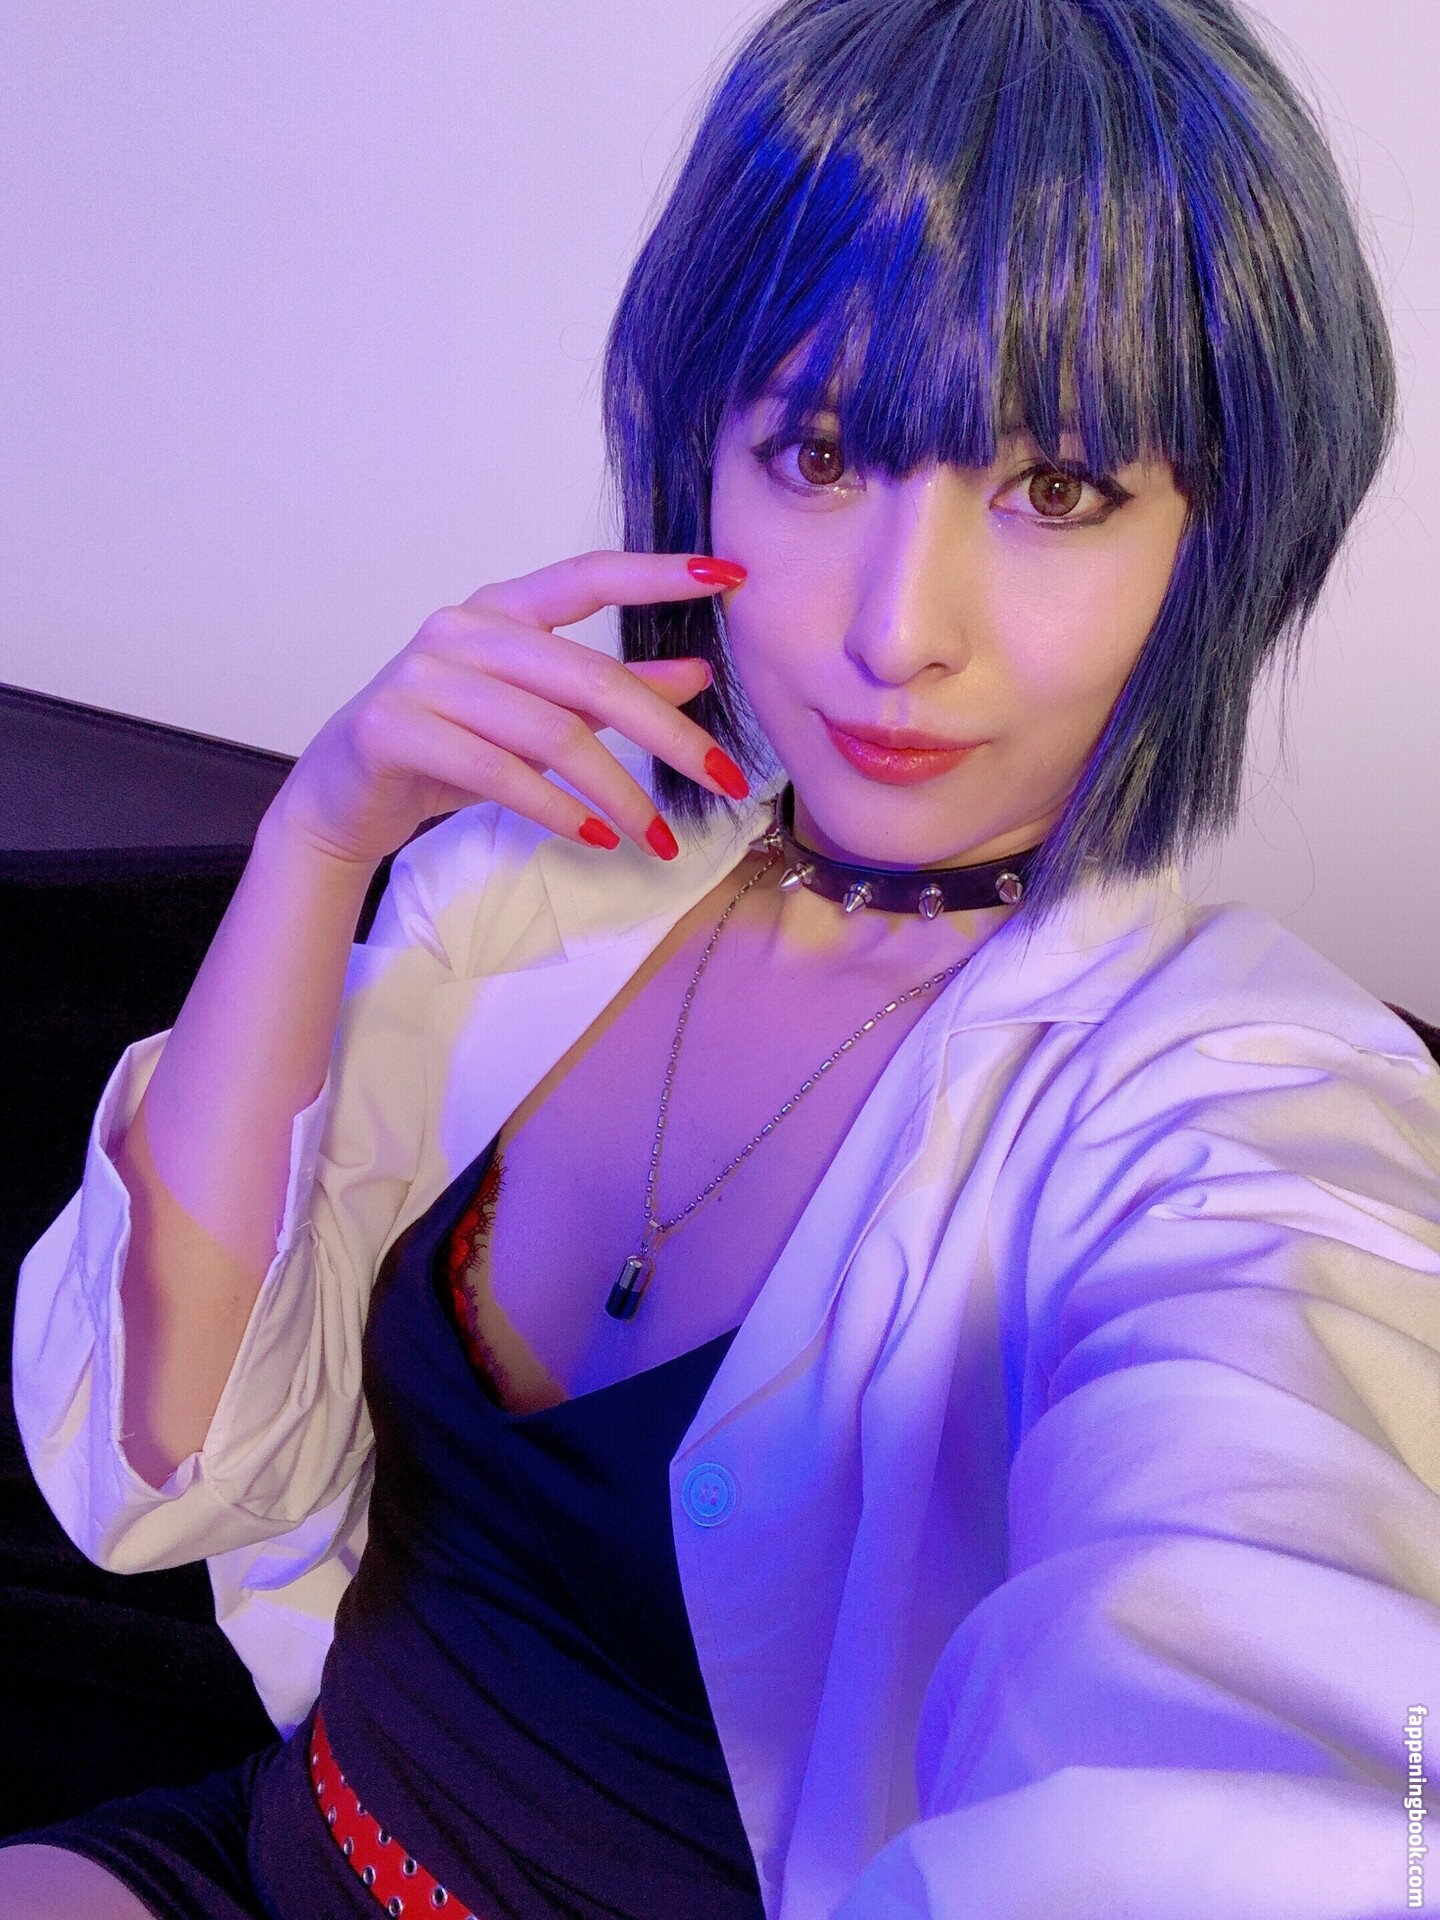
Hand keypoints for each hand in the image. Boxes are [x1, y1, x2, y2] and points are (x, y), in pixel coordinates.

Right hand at [268, 549, 749, 868]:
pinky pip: (497, 773)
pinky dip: (556, 810)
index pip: (589, 576)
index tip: (729, 576)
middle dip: (668, 735)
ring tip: (658, 839)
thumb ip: (611, 693)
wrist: (343, 796)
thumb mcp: (538, 715)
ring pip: (550, 734)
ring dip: (618, 794)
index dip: (658, 574)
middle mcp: (462, 629)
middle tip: (726, 779)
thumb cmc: (447, 747)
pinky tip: (596, 838)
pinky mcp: (397, 729)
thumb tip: (697, 672)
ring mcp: (425, 677)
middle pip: (589, 677)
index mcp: (500, 610)